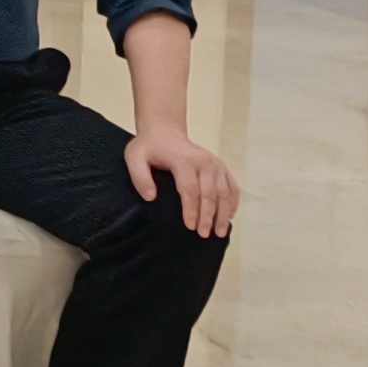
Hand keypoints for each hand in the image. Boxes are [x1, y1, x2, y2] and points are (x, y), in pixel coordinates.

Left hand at [126, 122, 239, 238]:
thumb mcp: (134, 157)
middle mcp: (205, 162)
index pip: (190, 190)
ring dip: (223, 214)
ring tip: (220, 232)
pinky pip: (232, 187)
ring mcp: (216, 164)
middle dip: (208, 216)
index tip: (190, 227)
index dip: (191, 210)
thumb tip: (151, 197)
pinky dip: (233, 202)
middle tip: (205, 235)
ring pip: (225, 193)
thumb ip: (140, 177)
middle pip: (210, 194)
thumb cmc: (149, 147)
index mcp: (185, 160)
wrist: (165, 131)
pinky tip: (229, 217)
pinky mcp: (222, 167)